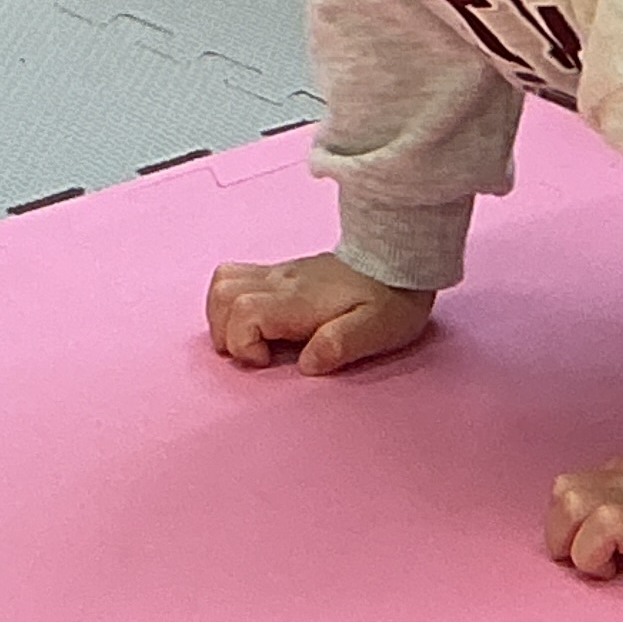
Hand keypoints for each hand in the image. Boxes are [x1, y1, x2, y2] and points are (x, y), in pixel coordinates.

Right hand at [204, 252, 434, 377]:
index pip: (242, 310)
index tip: (267, 361)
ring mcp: (280, 272)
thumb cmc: (392, 298)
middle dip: (225, 331)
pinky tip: (261, 322)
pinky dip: (235, 303)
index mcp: (298, 298)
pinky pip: (239, 276)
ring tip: (253, 340)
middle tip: (257, 354)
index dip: (242, 343)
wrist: (401, 258)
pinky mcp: (285, 271)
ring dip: (225, 315)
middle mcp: (282, 280)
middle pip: (221, 291)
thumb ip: (341, 344)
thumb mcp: (378, 328)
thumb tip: (307, 363)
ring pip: (224, 279)